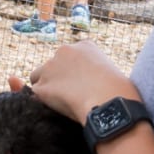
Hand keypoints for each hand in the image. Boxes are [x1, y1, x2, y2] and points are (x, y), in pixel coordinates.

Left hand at [17, 39, 136, 124]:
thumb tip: (86, 83)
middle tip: (70, 96)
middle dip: (56, 79)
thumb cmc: (117, 93)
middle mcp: (64, 50)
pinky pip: (35, 95)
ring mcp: (51, 67)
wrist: (110, 102)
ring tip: (62, 102)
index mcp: (84, 45)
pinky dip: (43, 102)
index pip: (68, 56)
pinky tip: (57, 109)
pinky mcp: (42, 86)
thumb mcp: (109, 72)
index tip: (79, 84)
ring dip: (46, 89)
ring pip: (38, 78)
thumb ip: (93, 70)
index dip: (71, 72)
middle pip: (51, 65)